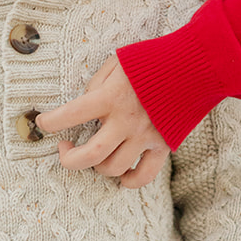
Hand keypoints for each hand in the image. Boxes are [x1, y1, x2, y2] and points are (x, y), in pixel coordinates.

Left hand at [36, 57, 169, 188]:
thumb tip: (85, 103)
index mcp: (111, 97)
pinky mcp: (163, 145)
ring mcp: (145, 136)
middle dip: (68, 159)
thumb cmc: (154, 58)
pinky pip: (144, 175)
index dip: (50, 123)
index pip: (69, 116)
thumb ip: (97, 83)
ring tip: (95, 154)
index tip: (44, 123)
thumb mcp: (118, 60)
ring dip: (97, 166)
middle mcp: (126, 121)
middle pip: (90, 155)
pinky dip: (129, 182)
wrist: (196, 64)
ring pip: (113, 168)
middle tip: (64, 150)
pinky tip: (121, 176)